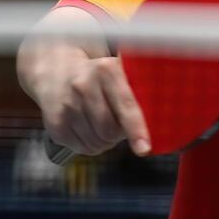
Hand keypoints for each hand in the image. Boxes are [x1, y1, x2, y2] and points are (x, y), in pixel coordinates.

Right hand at [17, 9, 149, 156]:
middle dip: (120, 133)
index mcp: (107, 70)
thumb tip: (164, 114)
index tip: (144, 148)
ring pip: (97, 142)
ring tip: (102, 122)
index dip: (136, 129)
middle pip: (110, 130)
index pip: (126, 105)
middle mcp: (83, 86)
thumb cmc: (101, 77)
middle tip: (120, 123)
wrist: (56, 72)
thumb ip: (141, 88)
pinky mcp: (55, 124)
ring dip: (106, 140)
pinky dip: (91, 144)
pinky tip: (88, 127)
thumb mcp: (121, 70)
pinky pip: (82, 148)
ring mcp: (66, 105)